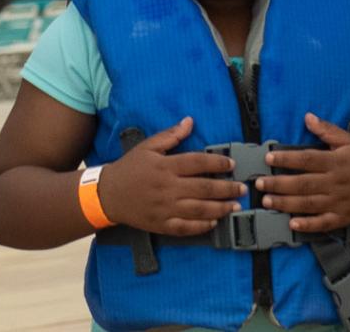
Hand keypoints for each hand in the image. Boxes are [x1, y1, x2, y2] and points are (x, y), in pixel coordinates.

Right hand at [97, 117, 245, 235]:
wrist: (108, 194)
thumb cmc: (130, 168)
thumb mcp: (148, 146)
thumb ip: (171, 135)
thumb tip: (190, 121)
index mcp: (165, 166)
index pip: (197, 163)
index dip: (217, 163)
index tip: (231, 164)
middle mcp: (167, 188)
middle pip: (203, 188)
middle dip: (226, 189)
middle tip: (242, 189)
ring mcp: (165, 208)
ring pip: (198, 210)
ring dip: (220, 208)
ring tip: (235, 206)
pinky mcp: (161, 224)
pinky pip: (185, 227)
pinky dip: (201, 226)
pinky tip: (213, 222)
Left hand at [254, 114, 349, 231]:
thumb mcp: (349, 141)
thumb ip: (327, 130)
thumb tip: (307, 117)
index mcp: (336, 162)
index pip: (307, 159)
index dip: (287, 158)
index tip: (268, 158)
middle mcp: (336, 183)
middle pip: (304, 184)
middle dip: (279, 184)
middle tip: (259, 184)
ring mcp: (339, 203)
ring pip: (309, 204)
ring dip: (286, 204)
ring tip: (266, 202)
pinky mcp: (343, 218)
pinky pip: (323, 224)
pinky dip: (308, 225)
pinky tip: (292, 225)